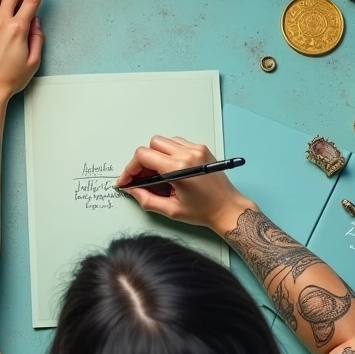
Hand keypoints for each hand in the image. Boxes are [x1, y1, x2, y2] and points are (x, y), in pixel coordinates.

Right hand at [115, 136, 252, 233]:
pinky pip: (178, 143)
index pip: (143, 156)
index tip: (126, 180)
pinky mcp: (202, 149)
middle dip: (142, 161)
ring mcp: (196, 149)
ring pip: (164, 141)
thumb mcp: (171, 210)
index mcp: (179, 169)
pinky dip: (169, 153)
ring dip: (156, 156)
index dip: (130, 168)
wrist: (228, 208)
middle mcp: (188, 154)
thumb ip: (147, 199)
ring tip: (157, 175)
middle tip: (141, 178)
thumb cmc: (204, 211)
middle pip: (152, 145)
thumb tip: (132, 190)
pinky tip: (170, 169)